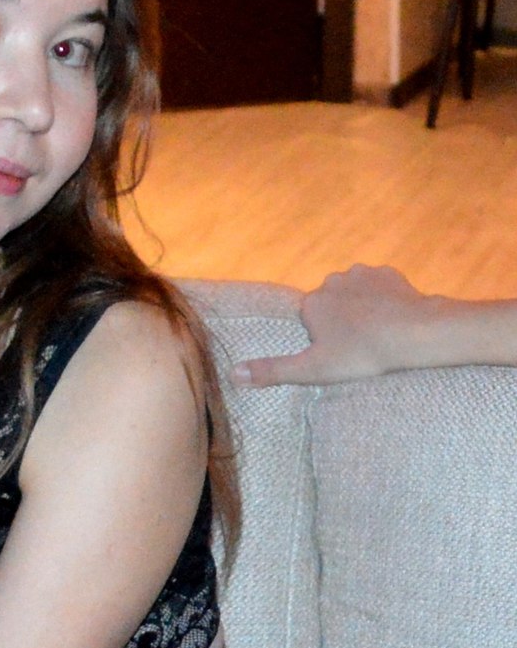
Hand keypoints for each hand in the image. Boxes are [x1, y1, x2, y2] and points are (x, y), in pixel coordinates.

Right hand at [231, 265, 432, 386]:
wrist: (413, 332)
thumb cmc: (360, 354)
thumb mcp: (311, 370)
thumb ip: (272, 371)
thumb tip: (233, 374)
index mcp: (312, 301)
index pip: (308, 319)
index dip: (320, 338)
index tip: (336, 353)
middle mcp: (333, 280)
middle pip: (330, 303)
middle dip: (339, 320)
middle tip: (356, 346)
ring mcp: (363, 274)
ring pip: (354, 293)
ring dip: (360, 308)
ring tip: (375, 333)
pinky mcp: (389, 273)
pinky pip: (378, 287)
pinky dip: (382, 300)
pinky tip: (390, 318)